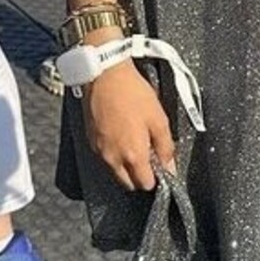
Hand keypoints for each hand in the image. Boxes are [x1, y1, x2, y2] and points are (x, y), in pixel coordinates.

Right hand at [84, 61, 175, 190]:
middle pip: (128, 183)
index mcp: (132, 155)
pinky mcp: (90, 140)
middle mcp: (113, 158)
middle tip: (148, 156)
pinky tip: (121, 135)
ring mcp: (99, 150)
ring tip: (135, 142)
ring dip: (126, 165)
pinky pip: (104, 157)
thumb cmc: (132, 93)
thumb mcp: (159, 119)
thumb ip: (166, 148)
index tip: (160, 167)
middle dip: (139, 176)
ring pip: (115, 171)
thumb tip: (170, 166)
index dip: (155, 178)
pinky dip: (114, 153)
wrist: (105, 75)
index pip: (145, 185)